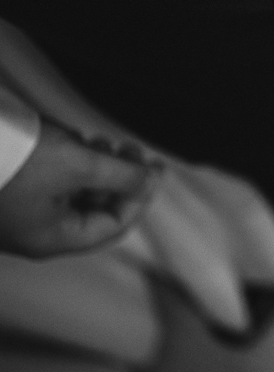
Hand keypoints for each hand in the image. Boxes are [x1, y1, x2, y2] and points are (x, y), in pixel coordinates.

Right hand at [0, 117, 161, 257]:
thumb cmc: (13, 160)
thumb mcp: (77, 165)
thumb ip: (121, 177)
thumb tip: (152, 182)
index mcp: (54, 239)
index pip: (115, 227)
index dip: (141, 197)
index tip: (154, 166)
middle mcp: (38, 233)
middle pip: (96, 211)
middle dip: (118, 179)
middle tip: (130, 149)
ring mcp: (22, 215)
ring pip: (76, 194)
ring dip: (96, 168)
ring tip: (100, 141)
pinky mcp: (12, 192)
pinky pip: (53, 183)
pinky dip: (71, 163)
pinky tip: (73, 139)